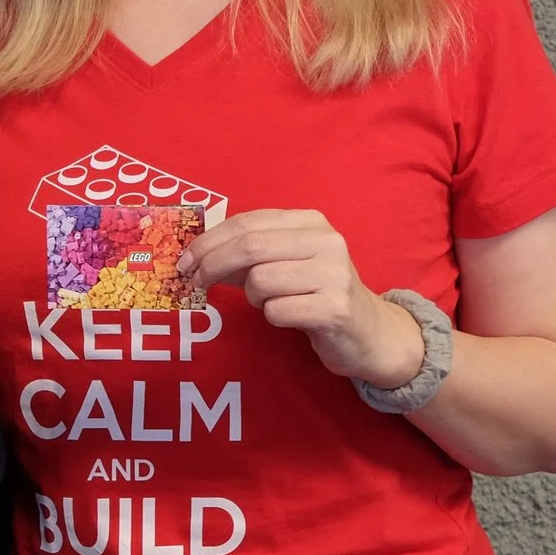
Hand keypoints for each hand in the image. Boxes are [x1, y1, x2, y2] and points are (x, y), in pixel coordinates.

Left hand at [178, 209, 425, 386]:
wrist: (370, 332)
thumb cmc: (319, 293)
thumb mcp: (286, 263)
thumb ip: (248, 255)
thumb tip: (197, 255)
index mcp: (311, 222)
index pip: (248, 222)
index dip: (210, 240)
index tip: (186, 260)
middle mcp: (326, 241)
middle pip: (250, 247)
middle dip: (213, 264)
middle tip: (196, 282)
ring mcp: (334, 274)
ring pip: (261, 280)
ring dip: (253, 297)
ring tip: (270, 302)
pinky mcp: (334, 308)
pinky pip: (277, 310)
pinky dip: (272, 315)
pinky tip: (289, 316)